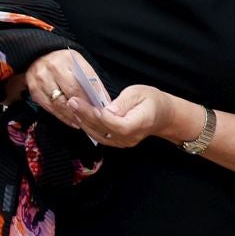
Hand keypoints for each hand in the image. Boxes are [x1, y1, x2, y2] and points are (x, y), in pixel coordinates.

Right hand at [20, 49, 102, 124]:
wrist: (38, 55)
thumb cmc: (63, 62)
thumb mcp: (79, 64)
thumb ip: (90, 80)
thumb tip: (103, 100)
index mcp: (66, 60)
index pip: (81, 82)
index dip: (91, 99)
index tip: (100, 111)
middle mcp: (51, 68)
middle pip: (70, 93)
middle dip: (83, 109)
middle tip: (93, 120)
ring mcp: (40, 80)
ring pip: (59, 104)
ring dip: (73, 116)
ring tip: (84, 123)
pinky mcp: (34, 90)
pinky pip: (49, 108)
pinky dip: (62, 116)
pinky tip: (72, 121)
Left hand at [71, 84, 198, 149]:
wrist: (161, 115)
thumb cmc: (151, 100)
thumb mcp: (139, 93)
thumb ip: (123, 102)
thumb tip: (107, 110)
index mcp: (140, 123)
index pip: (119, 125)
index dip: (104, 117)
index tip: (90, 105)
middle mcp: (130, 137)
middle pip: (105, 129)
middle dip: (86, 115)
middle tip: (72, 101)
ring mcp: (123, 142)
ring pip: (99, 135)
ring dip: (83, 121)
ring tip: (72, 106)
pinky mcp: (116, 142)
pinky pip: (99, 136)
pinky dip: (88, 126)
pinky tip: (79, 115)